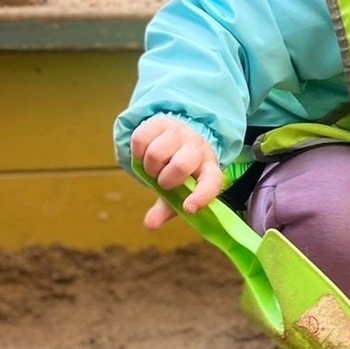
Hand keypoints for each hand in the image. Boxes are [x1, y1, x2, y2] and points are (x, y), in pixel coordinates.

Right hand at [130, 115, 222, 229]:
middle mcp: (198, 148)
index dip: (202, 197)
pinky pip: (140, 140)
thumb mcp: (177, 191)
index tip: (188, 209)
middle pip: (180, 166)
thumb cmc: (178, 171)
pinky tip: (144, 154)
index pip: (212, 183)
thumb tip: (149, 226)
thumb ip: (167, 209)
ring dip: (150, 167)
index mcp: (209, 169)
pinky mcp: (160, 122)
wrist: (174, 136)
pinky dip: (137, 153)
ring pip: (156, 154)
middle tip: (162, 181)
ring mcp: (180, 133)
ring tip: (155, 167)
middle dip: (165, 179)